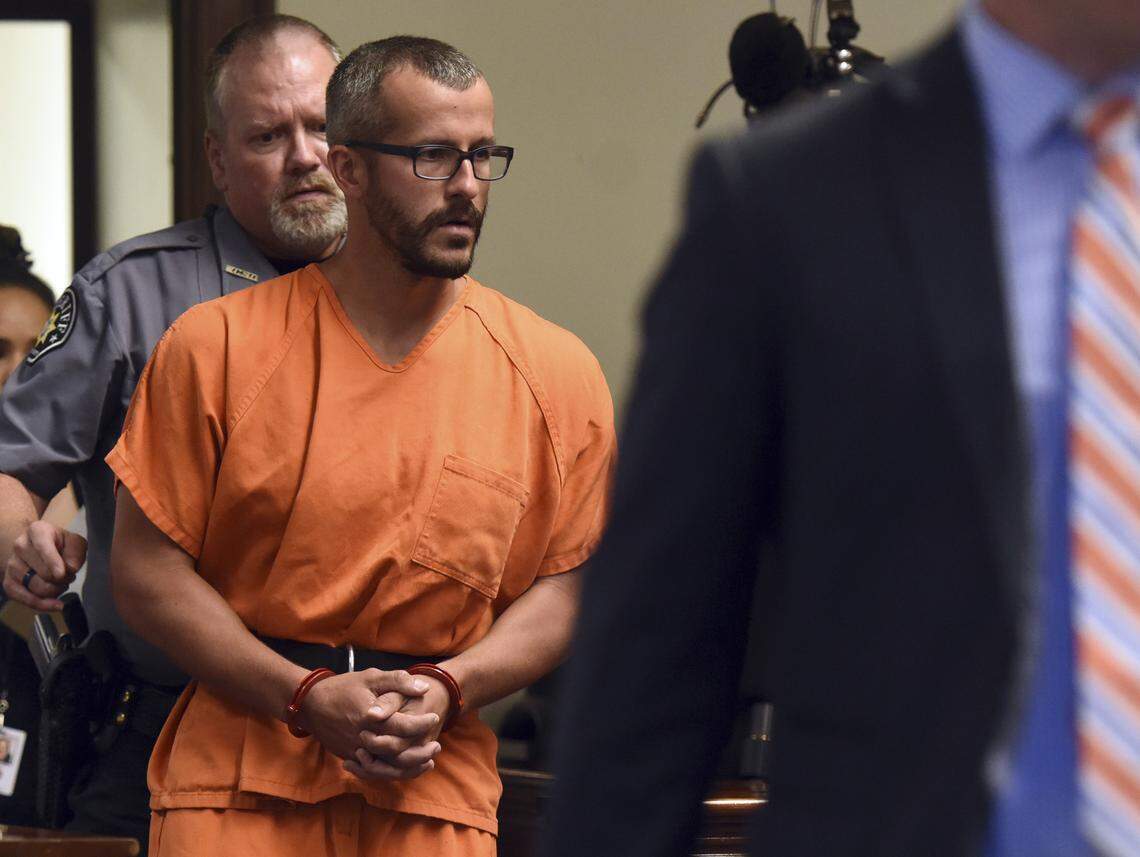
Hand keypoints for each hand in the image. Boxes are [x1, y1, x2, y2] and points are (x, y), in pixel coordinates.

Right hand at [2, 521, 85, 610]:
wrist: (36, 548)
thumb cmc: (59, 544)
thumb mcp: (74, 542)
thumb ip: (76, 552)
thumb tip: (70, 568)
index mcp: (37, 531)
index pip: (43, 546)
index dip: (52, 561)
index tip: (61, 574)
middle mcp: (20, 546)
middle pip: (43, 572)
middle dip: (63, 579)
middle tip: (69, 576)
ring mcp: (12, 565)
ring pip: (36, 587)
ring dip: (55, 590)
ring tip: (61, 582)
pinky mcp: (8, 583)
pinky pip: (25, 599)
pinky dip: (43, 605)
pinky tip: (56, 604)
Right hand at [297, 669, 439, 777]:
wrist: (310, 703)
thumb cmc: (343, 687)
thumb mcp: (371, 677)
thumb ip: (398, 681)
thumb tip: (424, 687)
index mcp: (371, 717)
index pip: (403, 726)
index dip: (422, 724)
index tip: (434, 717)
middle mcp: (363, 738)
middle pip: (397, 753)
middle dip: (420, 752)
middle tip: (437, 746)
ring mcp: (355, 751)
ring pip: (385, 769)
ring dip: (409, 769)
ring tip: (427, 763)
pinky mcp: (349, 757)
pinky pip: (372, 771)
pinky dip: (390, 773)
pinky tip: (405, 768)